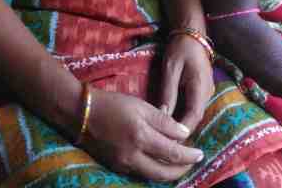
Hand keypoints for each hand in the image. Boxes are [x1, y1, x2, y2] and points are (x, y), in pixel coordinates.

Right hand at [82, 89, 204, 179]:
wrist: (81, 114)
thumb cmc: (114, 104)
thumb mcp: (142, 106)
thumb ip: (164, 121)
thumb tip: (184, 134)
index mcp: (141, 137)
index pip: (173, 153)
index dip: (189, 156)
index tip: (200, 153)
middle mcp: (132, 156)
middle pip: (163, 173)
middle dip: (181, 170)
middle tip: (193, 163)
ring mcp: (123, 164)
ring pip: (151, 176)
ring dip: (168, 173)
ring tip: (180, 165)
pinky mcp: (116, 167)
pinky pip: (140, 173)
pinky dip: (153, 170)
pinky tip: (160, 163)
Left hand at [160, 33, 214, 132]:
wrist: (192, 33)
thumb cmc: (180, 48)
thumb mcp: (170, 69)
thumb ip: (167, 93)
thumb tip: (163, 116)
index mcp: (200, 87)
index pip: (193, 116)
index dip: (182, 131)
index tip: (169, 142)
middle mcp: (207, 92)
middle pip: (196, 118)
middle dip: (182, 132)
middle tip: (164, 142)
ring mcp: (206, 91)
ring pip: (195, 114)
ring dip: (183, 125)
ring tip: (166, 134)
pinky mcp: (202, 89)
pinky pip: (194, 107)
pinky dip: (184, 116)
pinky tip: (172, 120)